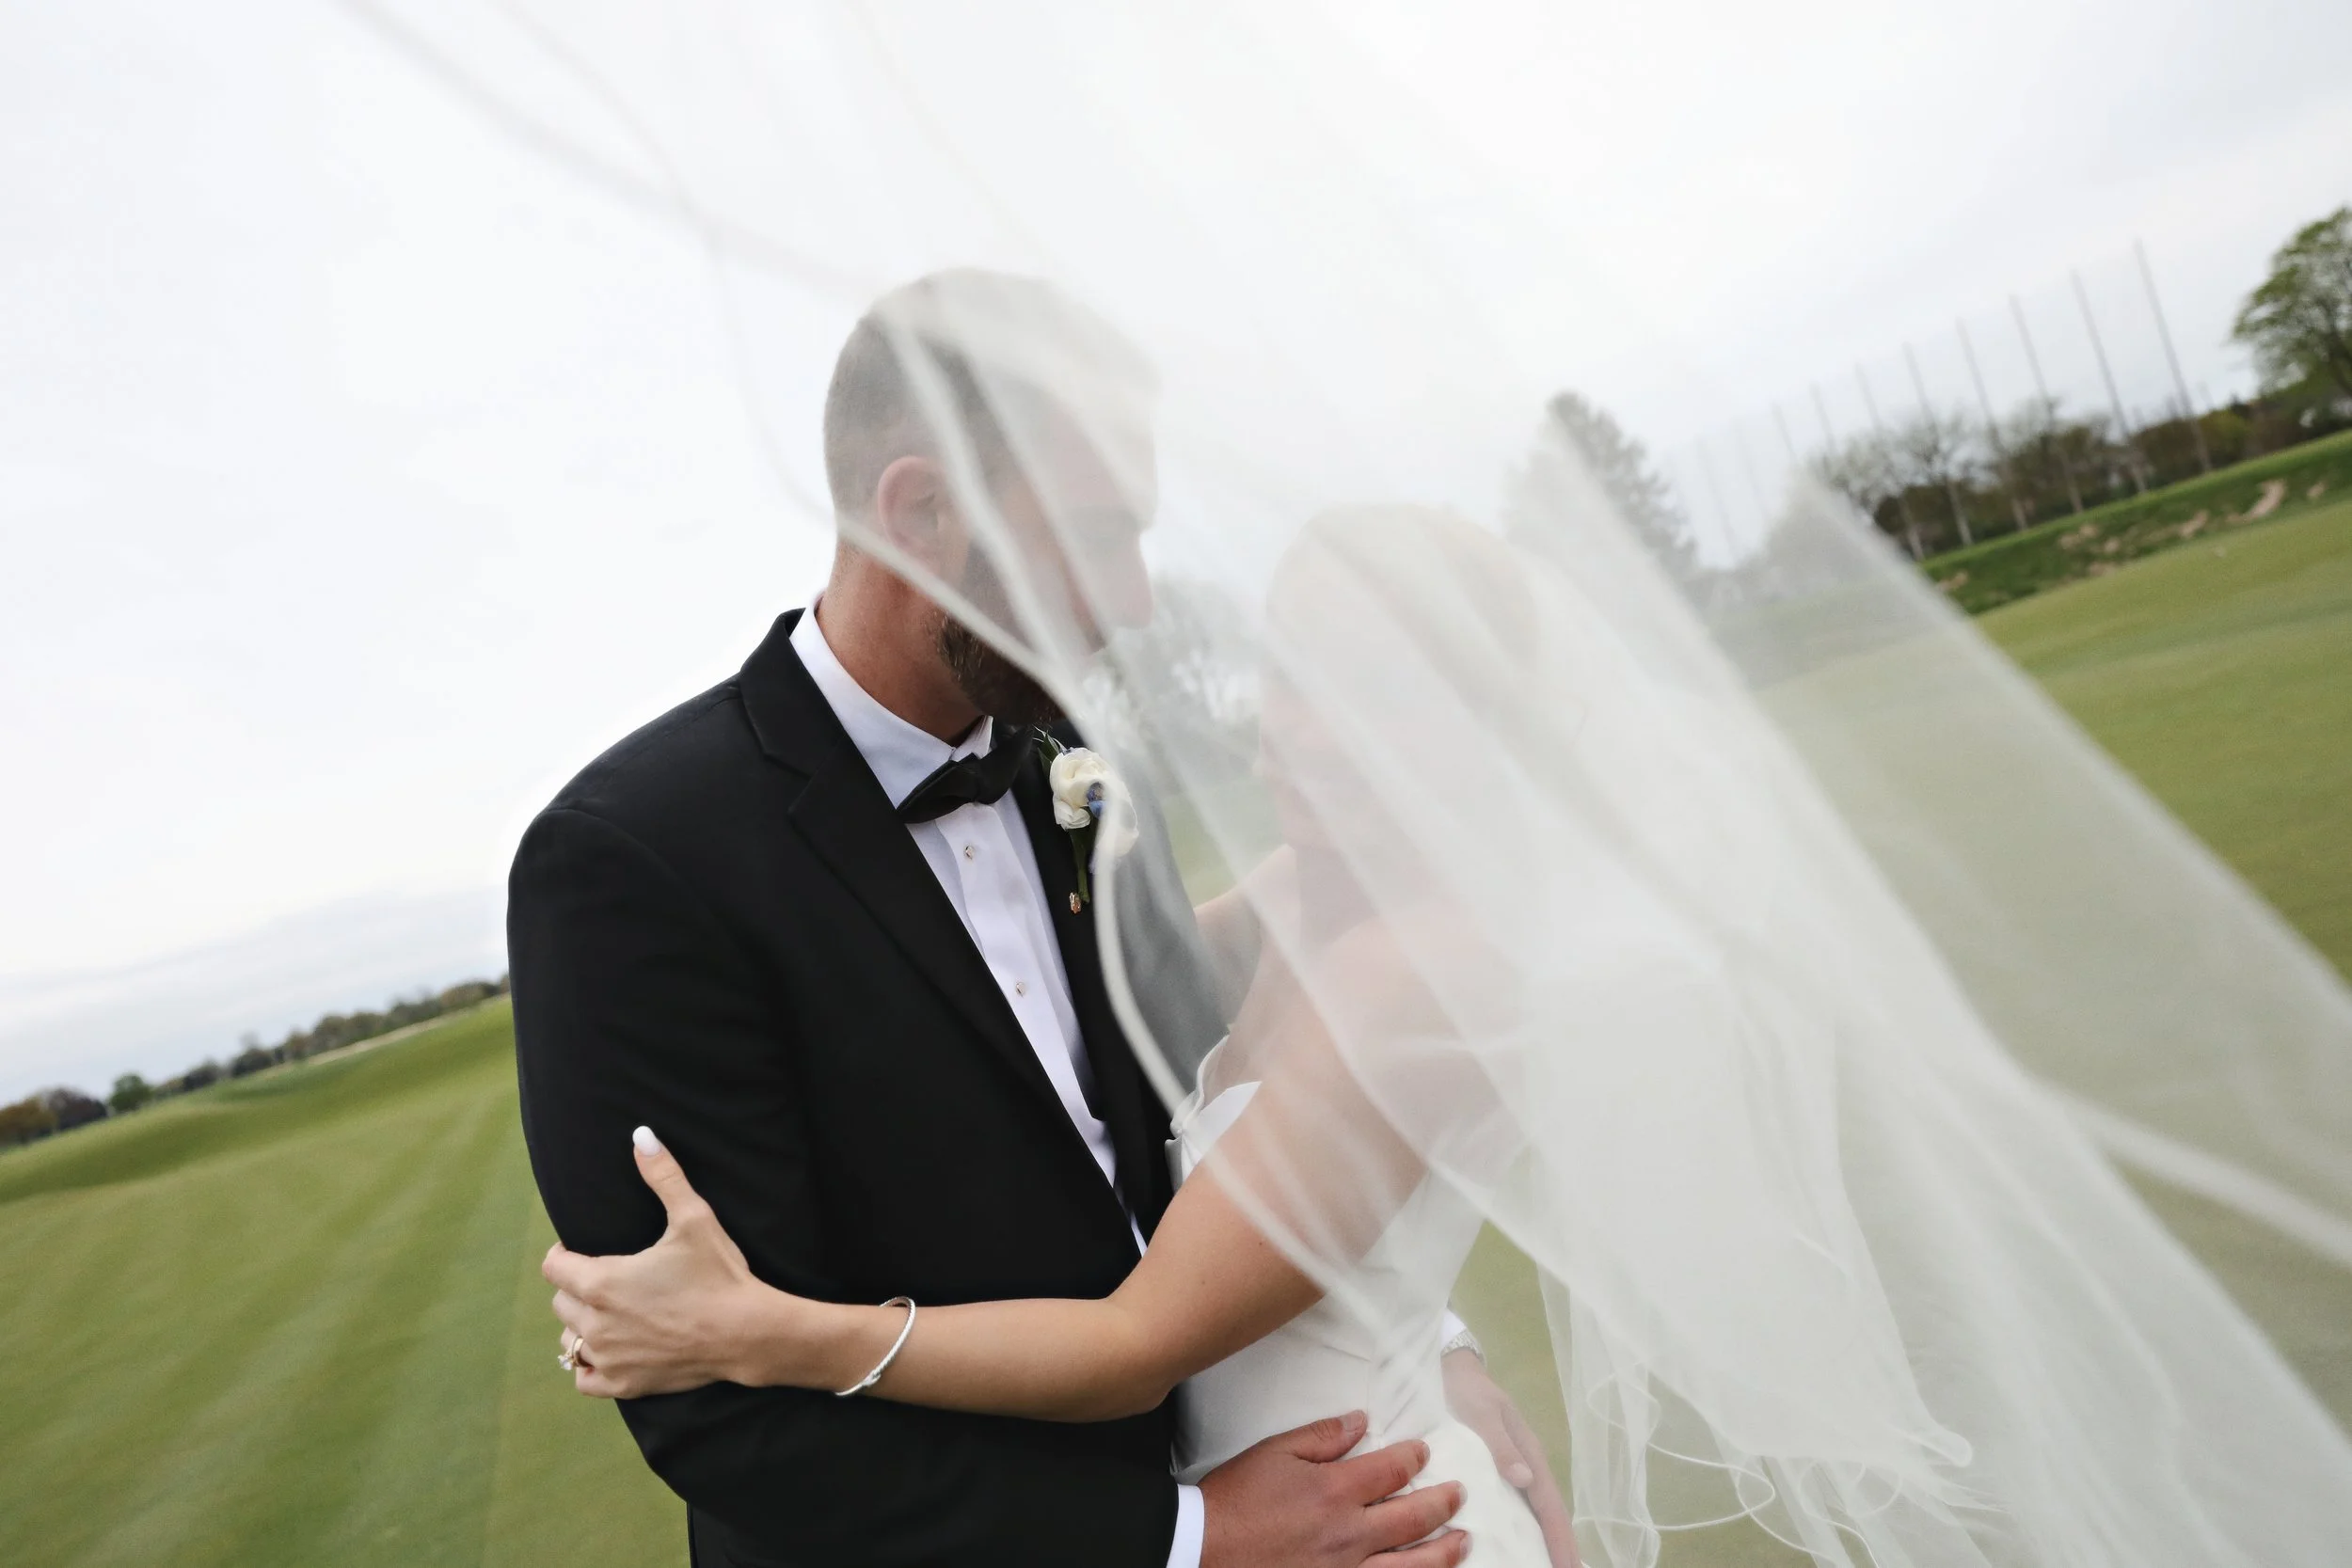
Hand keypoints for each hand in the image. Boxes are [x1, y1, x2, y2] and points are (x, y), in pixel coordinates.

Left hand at [543, 1127, 776, 1398]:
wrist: (747, 1332)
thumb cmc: (718, 1273)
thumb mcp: (693, 1218)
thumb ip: (663, 1176)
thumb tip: (642, 1135)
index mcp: (601, 1281)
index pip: (554, 1266)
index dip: (563, 1254)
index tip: (578, 1249)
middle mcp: (595, 1322)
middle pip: (561, 1302)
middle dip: (576, 1288)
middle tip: (606, 1279)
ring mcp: (608, 1356)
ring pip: (570, 1341)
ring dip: (582, 1325)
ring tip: (608, 1313)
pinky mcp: (624, 1383)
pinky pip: (585, 1377)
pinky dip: (591, 1365)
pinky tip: (610, 1351)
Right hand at [1200, 1411, 1469, 1567]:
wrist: (1203, 1550)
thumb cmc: (1236, 1499)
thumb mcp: (1273, 1453)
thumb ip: (1321, 1437)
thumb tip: (1360, 1421)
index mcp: (1335, 1491)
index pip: (1392, 1469)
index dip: (1414, 1458)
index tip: (1424, 1453)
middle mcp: (1351, 1534)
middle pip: (1414, 1518)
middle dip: (1443, 1504)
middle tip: (1459, 1495)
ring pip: (1412, 1564)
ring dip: (1444, 1552)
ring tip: (1463, 1541)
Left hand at [1442, 1349, 1579, 1566]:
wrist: (1447, 1368)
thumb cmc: (1466, 1390)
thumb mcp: (1481, 1413)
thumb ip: (1501, 1445)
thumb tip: (1526, 1480)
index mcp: (1529, 1455)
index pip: (1551, 1506)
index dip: (1561, 1539)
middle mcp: (1524, 1467)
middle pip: (1547, 1516)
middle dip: (1557, 1548)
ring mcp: (1510, 1470)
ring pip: (1531, 1514)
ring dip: (1539, 1542)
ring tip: (1543, 1566)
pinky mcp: (1491, 1471)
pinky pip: (1510, 1507)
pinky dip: (1518, 1529)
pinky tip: (1509, 1546)